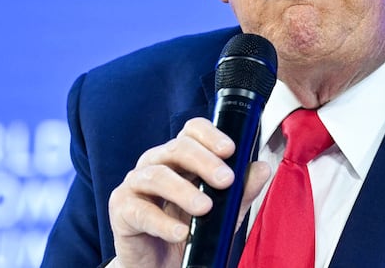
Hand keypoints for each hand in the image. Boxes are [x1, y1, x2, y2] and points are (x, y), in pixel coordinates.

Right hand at [108, 117, 270, 267]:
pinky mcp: (122, 210)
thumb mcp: (223, 211)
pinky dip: (162, 222)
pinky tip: (180, 232)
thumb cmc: (189, 229)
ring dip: (184, 190)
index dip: (210, 134)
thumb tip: (262, 168)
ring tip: (205, 208)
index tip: (231, 150)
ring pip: (157, 175)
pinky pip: (140, 211)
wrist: (161, 265)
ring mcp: (136, 184)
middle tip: (225, 179)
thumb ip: (241, 190)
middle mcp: (156, 163)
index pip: (192, 130)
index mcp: (180, 156)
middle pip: (177, 148)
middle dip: (204, 161)